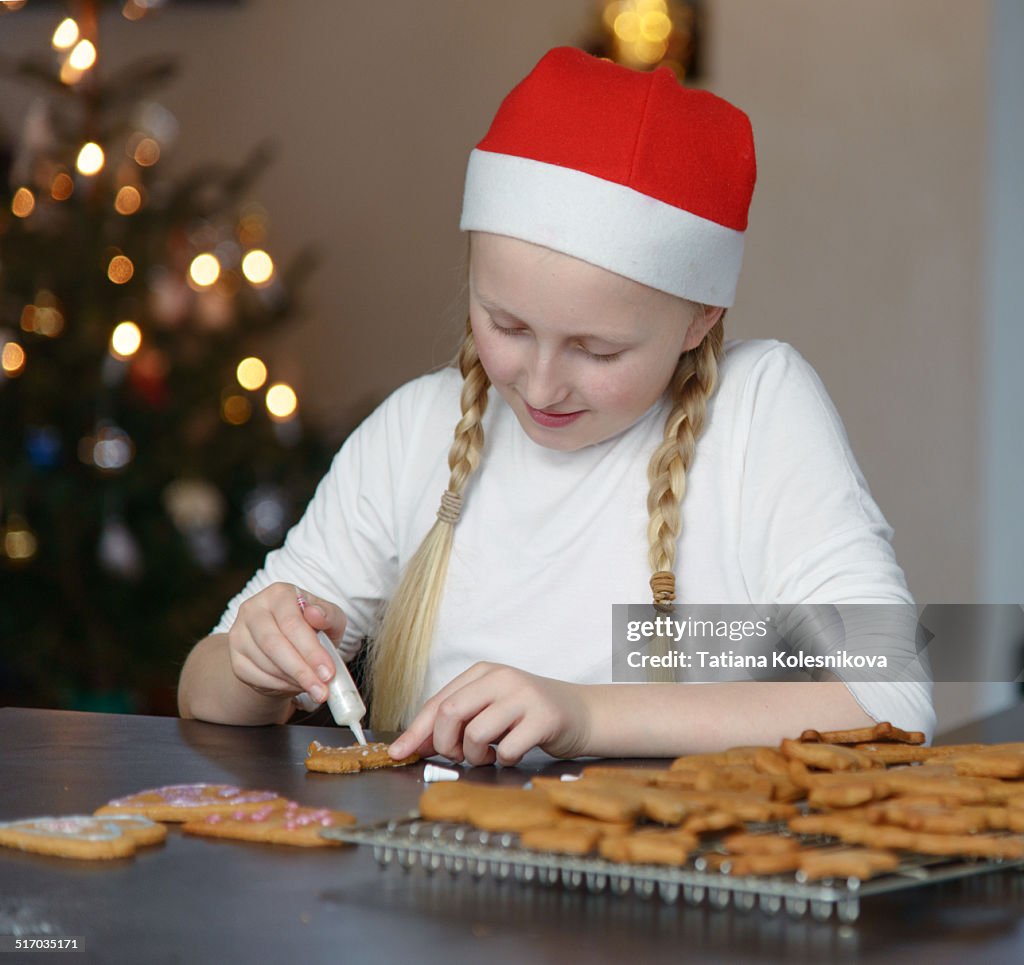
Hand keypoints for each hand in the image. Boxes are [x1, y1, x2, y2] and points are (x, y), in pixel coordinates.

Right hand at [226, 582, 347, 705]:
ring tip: (314, 686)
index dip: (311, 650)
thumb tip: (316, 614)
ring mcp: (239, 633)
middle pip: (274, 644)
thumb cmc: (313, 628)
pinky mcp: (235, 658)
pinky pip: (255, 677)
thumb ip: (329, 615)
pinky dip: (279, 685)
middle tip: (321, 689)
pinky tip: (295, 685)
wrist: (289, 646)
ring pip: (265, 663)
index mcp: (279, 594)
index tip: (328, 672)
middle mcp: (254, 609)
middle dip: (301, 670)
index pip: (292, 623)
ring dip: (293, 680)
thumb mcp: (330, 619)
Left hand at [389, 662, 590, 765]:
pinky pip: (507, 749)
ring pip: (475, 733)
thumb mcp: (490, 708)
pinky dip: (504, 760)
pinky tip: (512, 753)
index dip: (416, 731)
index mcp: (483, 672)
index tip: (399, 753)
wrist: (582, 713)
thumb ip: (456, 720)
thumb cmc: (529, 715)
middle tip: (457, 755)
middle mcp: (502, 678)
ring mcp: (524, 695)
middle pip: (450, 714)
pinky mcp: (544, 717)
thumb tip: (415, 744)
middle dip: (445, 744)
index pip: (438, 702)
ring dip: (475, 756)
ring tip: (489, 754)